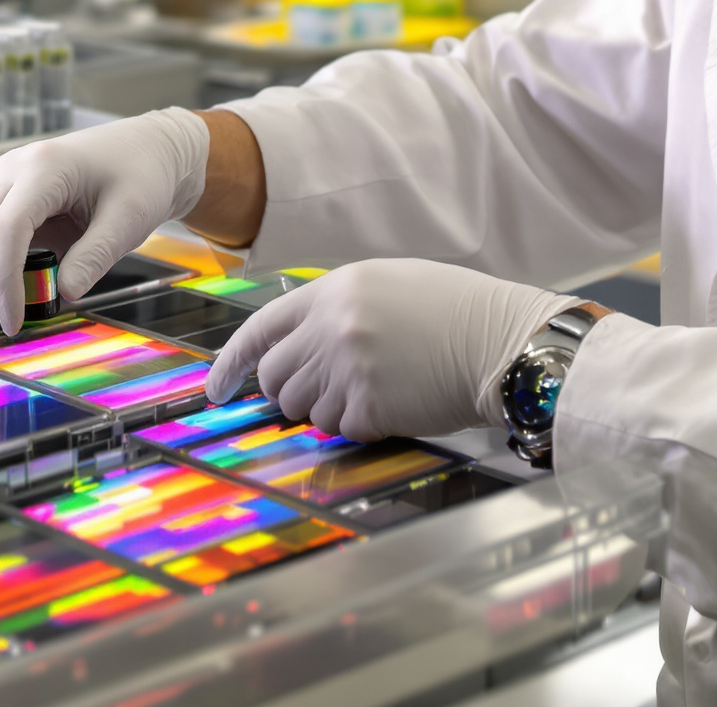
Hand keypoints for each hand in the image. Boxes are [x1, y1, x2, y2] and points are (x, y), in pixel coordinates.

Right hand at [0, 107, 209, 334]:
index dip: (4, 280)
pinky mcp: (4, 188)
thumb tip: (65, 295)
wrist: (148, 149)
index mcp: (45, 168)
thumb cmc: (141, 177)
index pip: (7, 229)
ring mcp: (4, 175)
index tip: (14, 320)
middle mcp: (14, 167)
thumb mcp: (128, 220)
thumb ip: (94, 257)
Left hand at [202, 259, 576, 441]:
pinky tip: (395, 403)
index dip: (232, 363)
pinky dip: (361, 426)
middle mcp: (331, 327)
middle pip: (275, 379)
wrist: (500, 342)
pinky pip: (340, 430)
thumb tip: (297, 347)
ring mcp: (347, 367)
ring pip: (304, 410)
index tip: (216, 389)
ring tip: (375, 388)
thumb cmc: (453, 313)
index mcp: (333, 291)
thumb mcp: (387, 285)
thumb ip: (335, 310)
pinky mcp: (367, 405)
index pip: (261, 330)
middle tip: (327, 390)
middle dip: (289, 393)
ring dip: (329, 410)